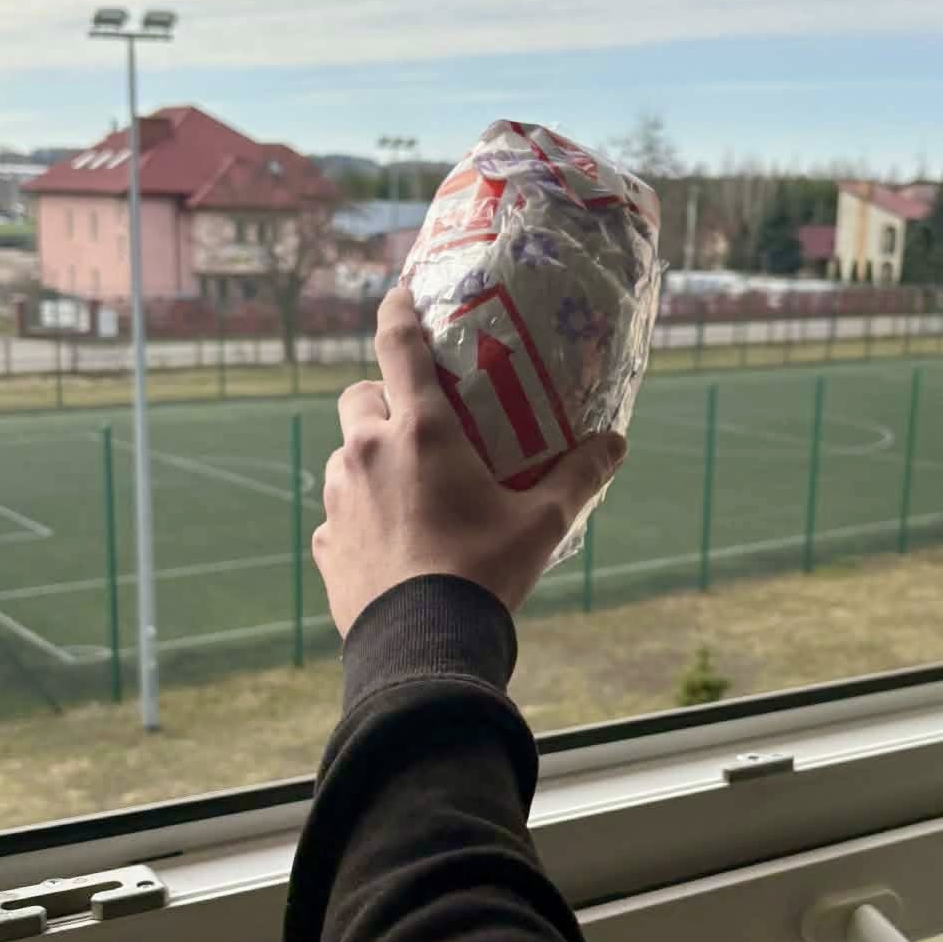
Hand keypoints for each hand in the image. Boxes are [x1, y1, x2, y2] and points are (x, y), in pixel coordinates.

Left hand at [313, 286, 625, 636]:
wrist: (422, 646)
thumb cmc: (484, 573)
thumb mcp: (543, 523)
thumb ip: (579, 475)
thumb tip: (616, 442)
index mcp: (420, 430)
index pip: (398, 345)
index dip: (398, 312)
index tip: (400, 294)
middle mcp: (367, 452)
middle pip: (357, 396)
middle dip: (379, 397)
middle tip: (412, 418)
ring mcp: (338, 498)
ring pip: (344, 456)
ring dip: (368, 459)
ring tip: (407, 489)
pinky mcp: (326, 544)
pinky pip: (337, 515)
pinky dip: (358, 517)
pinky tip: (389, 543)